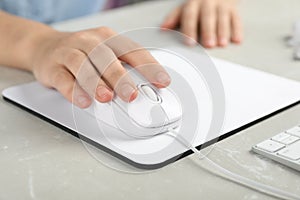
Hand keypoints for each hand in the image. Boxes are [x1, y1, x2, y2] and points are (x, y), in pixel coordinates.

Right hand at [29, 27, 170, 107]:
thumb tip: (144, 90)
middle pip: (106, 57)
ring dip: (96, 82)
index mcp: (108, 38)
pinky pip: (63, 78)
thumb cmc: (83, 53)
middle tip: (131, 95)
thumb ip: (123, 68)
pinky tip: (82, 100)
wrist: (45, 47)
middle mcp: (89, 41)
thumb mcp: (105, 54)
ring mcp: (69, 52)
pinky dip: (72, 90)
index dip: (149, 66)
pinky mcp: (52, 66)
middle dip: (120, 77)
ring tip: (106, 97)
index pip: (132, 50)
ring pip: (82, 64)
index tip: (162, 81)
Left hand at [161, 0, 241, 47]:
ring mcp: (222, 5)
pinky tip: (237, 40)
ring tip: (222, 44)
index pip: (190, 15)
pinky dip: (237, 30)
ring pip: (223, 18)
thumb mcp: (184, 8)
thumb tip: (163, 28)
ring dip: (223, 32)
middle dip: (208, 31)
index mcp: (193, 3)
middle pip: (208, 17)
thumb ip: (174, 18)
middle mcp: (208, 2)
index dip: (189, 29)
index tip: (189, 43)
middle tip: (208, 45)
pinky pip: (236, 19)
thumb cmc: (198, 4)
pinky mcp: (233, 9)